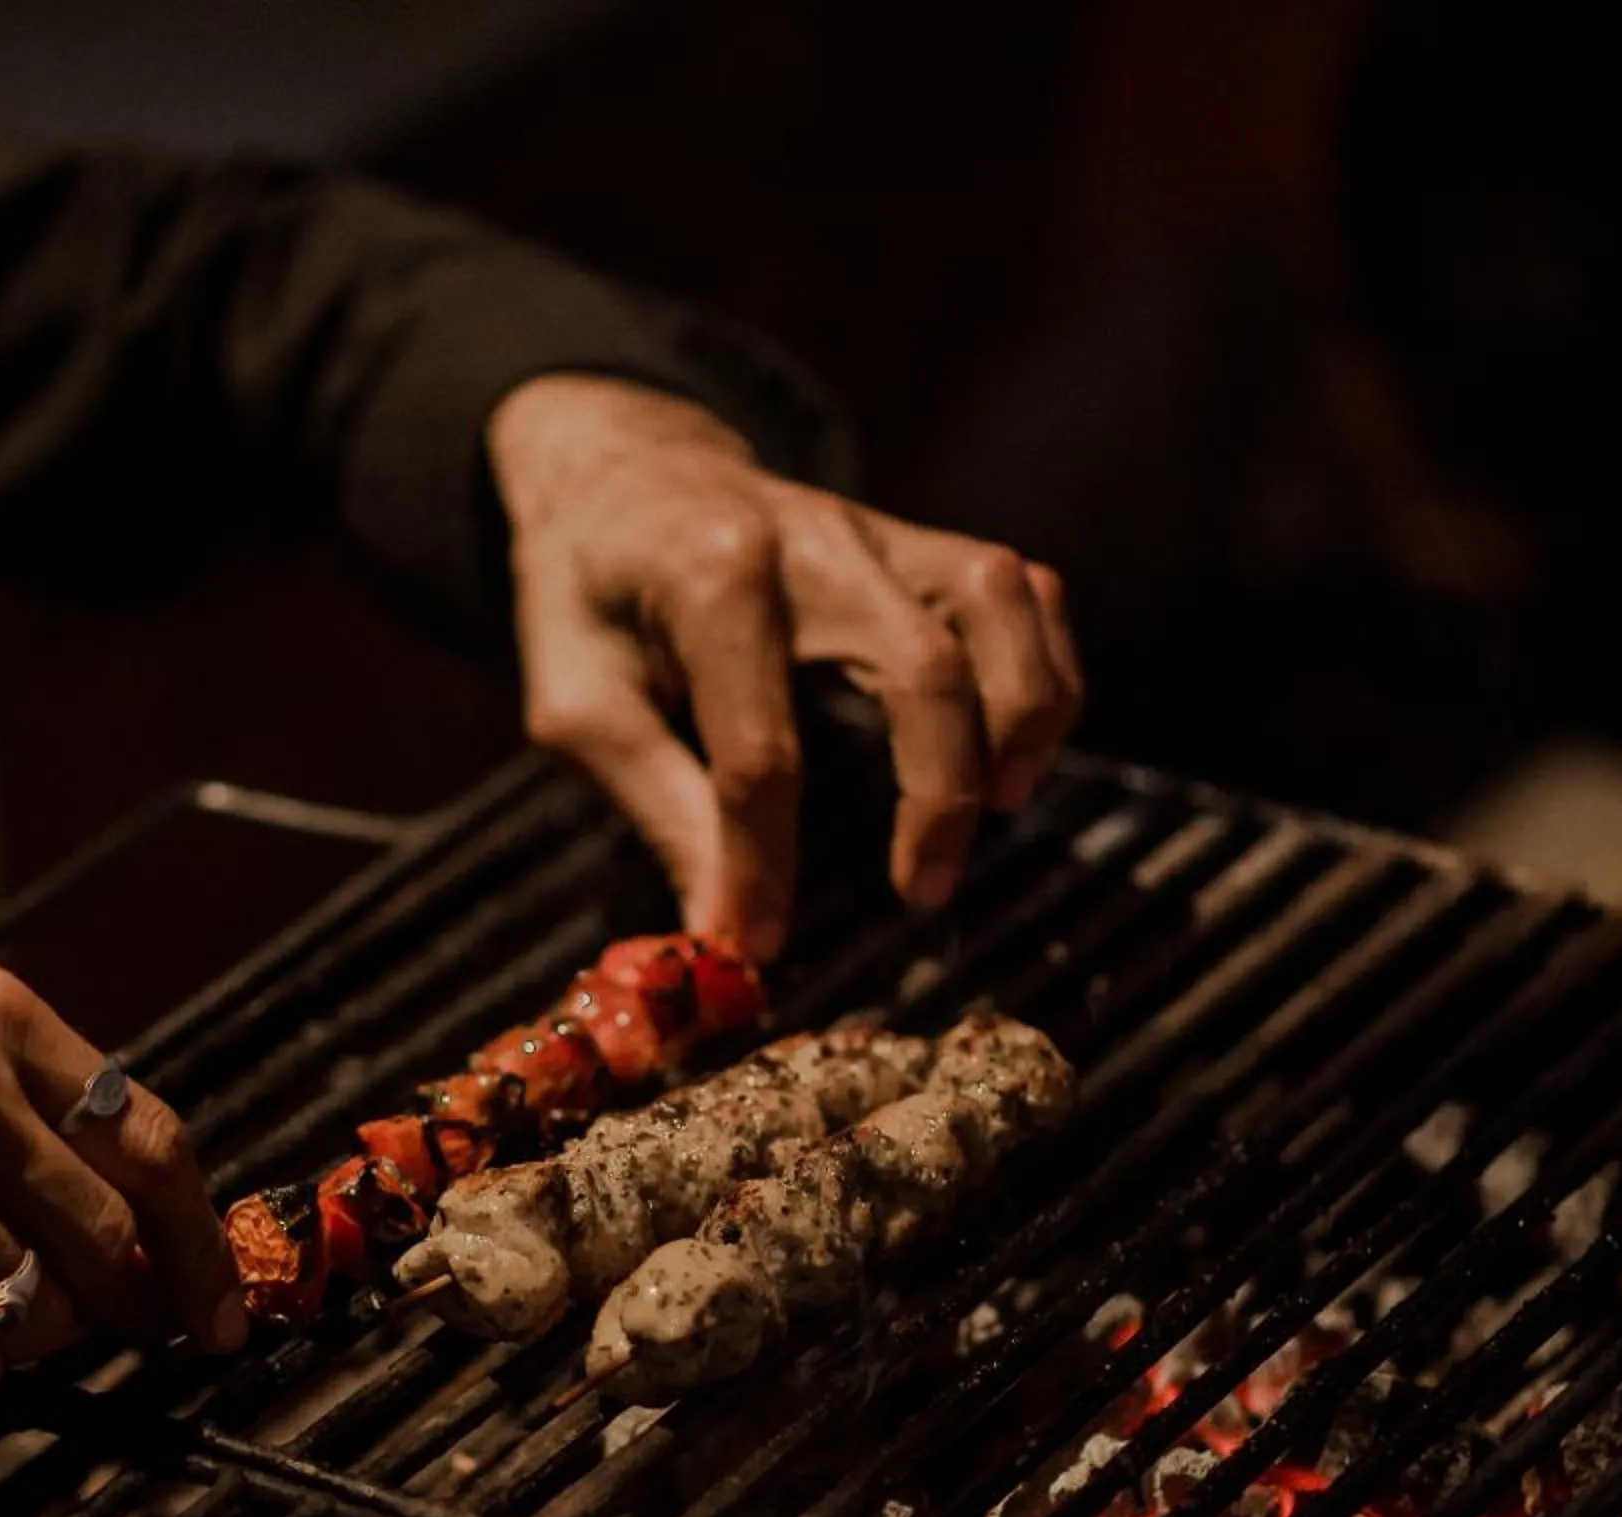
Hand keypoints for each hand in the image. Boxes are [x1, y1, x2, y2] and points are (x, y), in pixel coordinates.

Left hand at [489, 373, 1082, 959]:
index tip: (760, 941)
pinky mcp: (919, 539)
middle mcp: (811, 543)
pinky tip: (1021, 744)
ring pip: (999, 604)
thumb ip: (655, 805)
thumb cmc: (587, 593)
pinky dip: (1045, 664)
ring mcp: (879, 531)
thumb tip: (724, 928)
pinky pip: (1024, 586)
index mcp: (709, 580)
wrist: (618, 471)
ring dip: (1022, 715)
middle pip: (920, 667)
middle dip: (937, 795)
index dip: (765, 864)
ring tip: (1002, 806)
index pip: (762, 749)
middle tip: (919, 890)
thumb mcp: (575, 699)